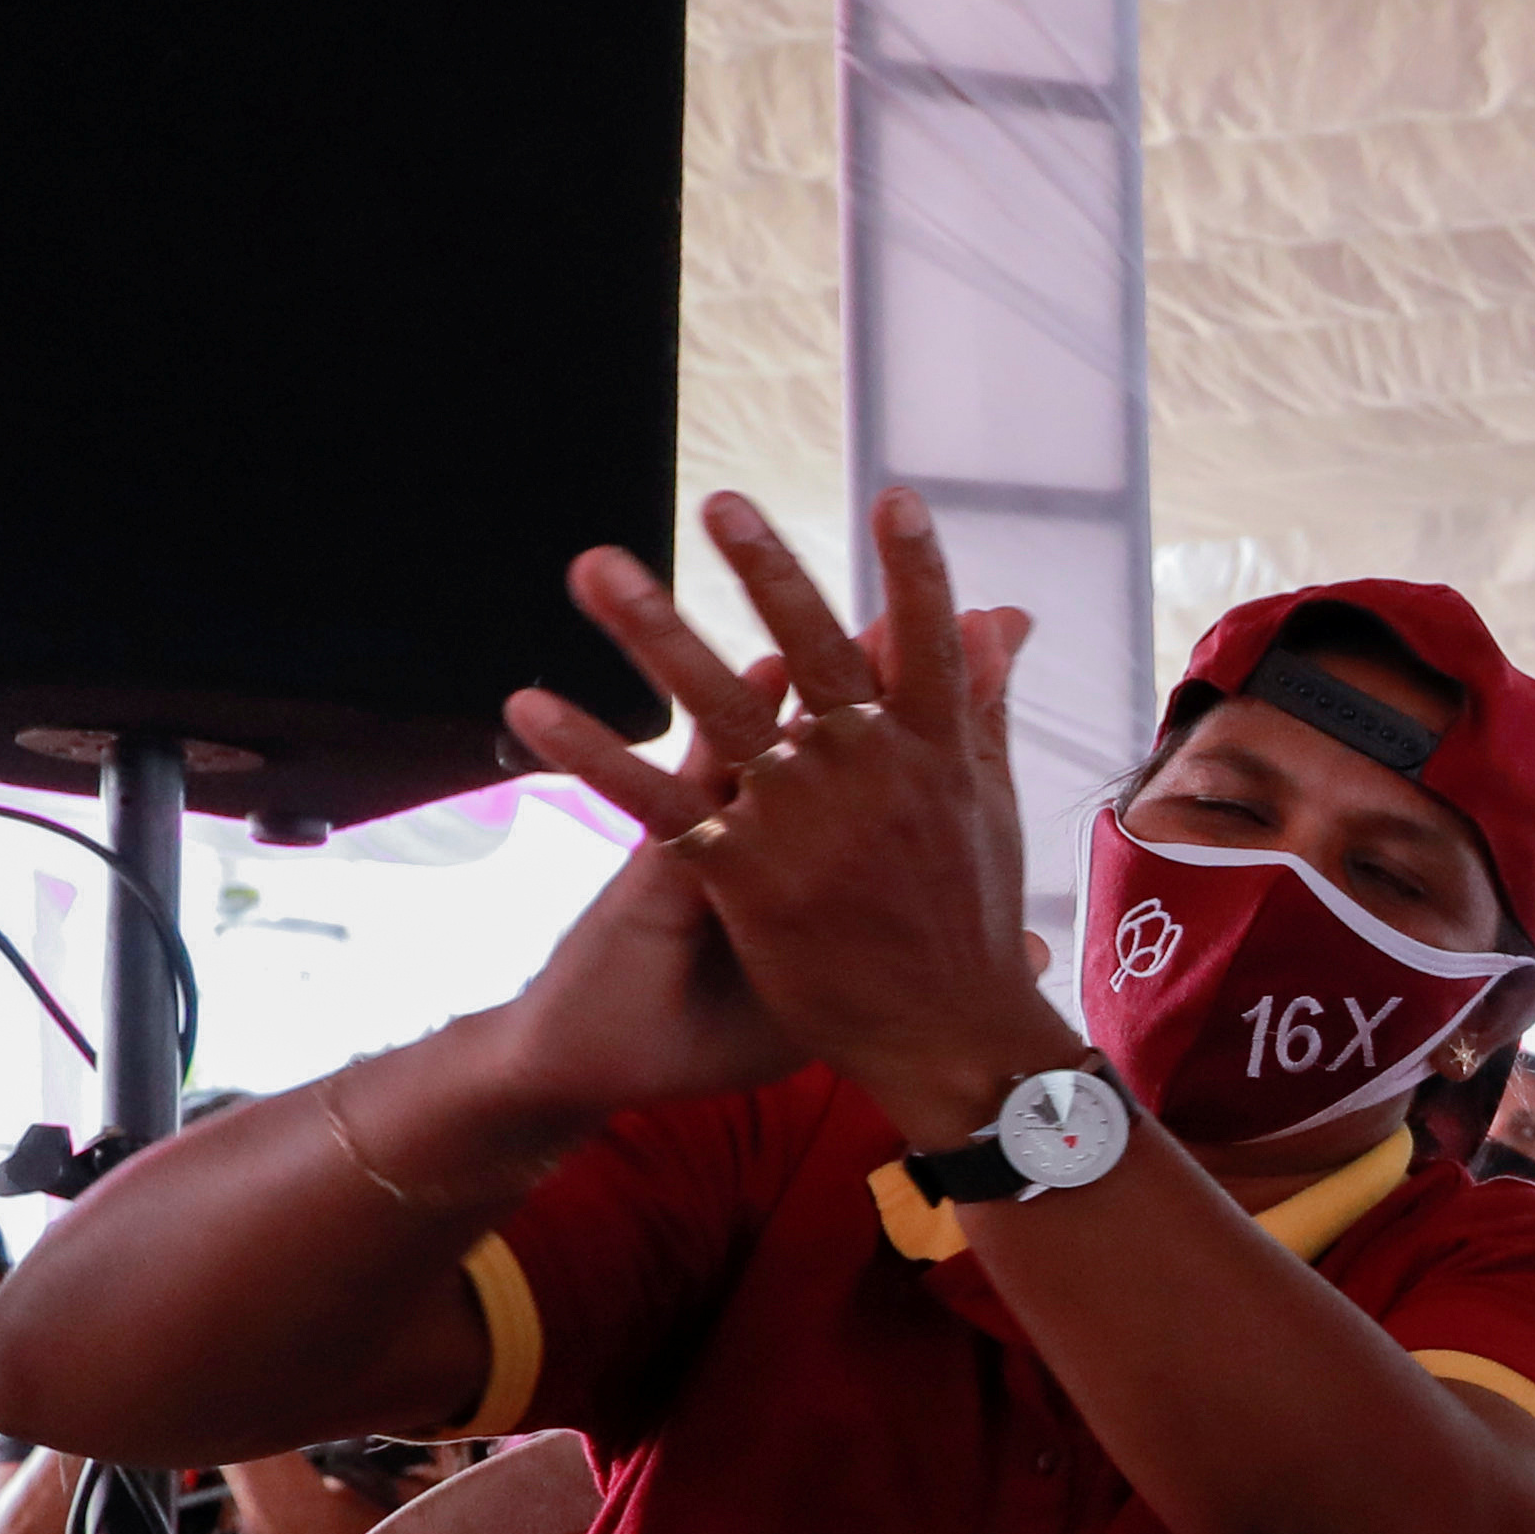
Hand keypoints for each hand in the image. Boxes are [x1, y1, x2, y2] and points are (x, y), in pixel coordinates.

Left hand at [514, 493, 1057, 1146]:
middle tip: (725, 505)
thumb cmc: (972, 918)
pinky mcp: (742, 873)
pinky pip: (651, 800)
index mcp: (935, 752)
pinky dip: (588, 752)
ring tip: (598, 566)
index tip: (895, 498)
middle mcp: (869, 773)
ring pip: (720, 706)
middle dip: (770, 571)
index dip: (916, 570)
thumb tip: (1005, 615)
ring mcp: (802, 821)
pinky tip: (529, 709)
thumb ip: (983, 702)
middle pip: (815, 651)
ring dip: (653, 630)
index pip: (930, 641)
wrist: (948, 1036)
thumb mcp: (989, 801)